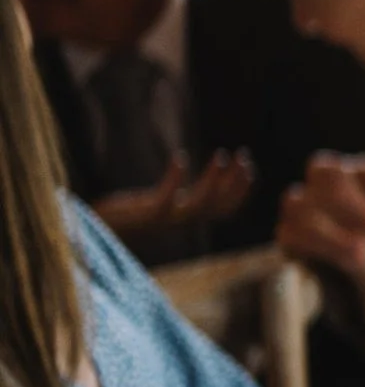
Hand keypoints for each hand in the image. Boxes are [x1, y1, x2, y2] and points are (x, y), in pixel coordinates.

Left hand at [91, 151, 255, 239]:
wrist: (92, 231)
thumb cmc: (119, 218)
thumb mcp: (152, 208)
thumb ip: (168, 202)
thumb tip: (180, 193)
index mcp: (184, 220)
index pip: (225, 210)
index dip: (241, 191)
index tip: (249, 168)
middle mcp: (180, 222)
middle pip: (220, 206)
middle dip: (236, 183)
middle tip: (244, 157)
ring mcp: (165, 219)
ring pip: (201, 203)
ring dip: (215, 180)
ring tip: (221, 155)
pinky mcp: (147, 214)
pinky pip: (168, 197)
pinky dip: (176, 179)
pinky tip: (179, 158)